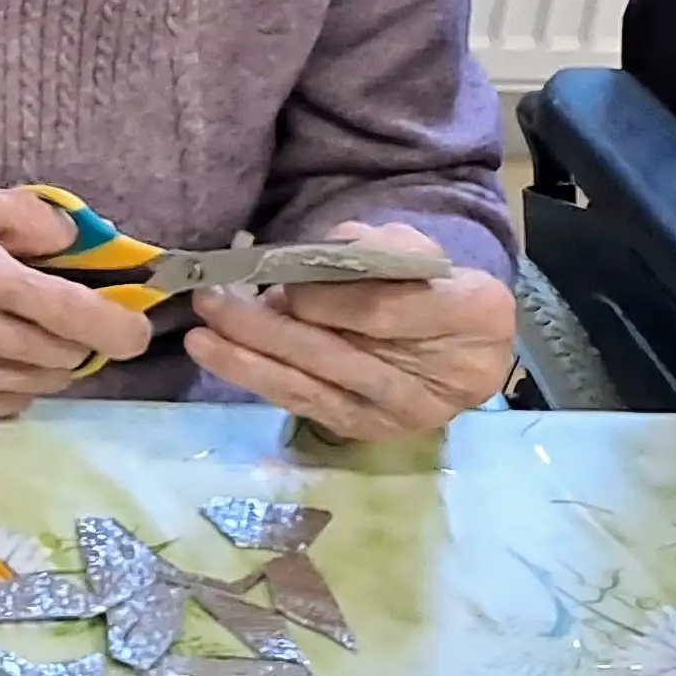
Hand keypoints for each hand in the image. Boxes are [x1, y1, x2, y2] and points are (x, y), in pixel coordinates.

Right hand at [0, 177, 152, 430]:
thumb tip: (83, 246)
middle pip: (60, 353)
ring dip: (46, 359)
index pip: (67, 312)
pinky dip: (11, 382)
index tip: (138, 331)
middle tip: (64, 313)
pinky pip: (4, 405)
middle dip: (77, 335)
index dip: (117, 327)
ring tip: (17, 329)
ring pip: (37, 384)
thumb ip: (26, 213)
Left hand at [186, 220, 513, 439]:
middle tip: (212, 302)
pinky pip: (309, 407)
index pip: (382, 310)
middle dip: (266, 330)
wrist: (453, 333)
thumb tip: (296, 266)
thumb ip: (361, 248)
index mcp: (475, 312)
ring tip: (200, 338)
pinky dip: (262, 382)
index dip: (323, 299)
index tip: (277, 280)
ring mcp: (411, 412)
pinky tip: (222, 360)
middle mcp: (451, 376)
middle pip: (340, 355)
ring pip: (318, 389)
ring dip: (249, 363)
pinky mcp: (375, 431)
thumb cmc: (423, 277)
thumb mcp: (405, 245)